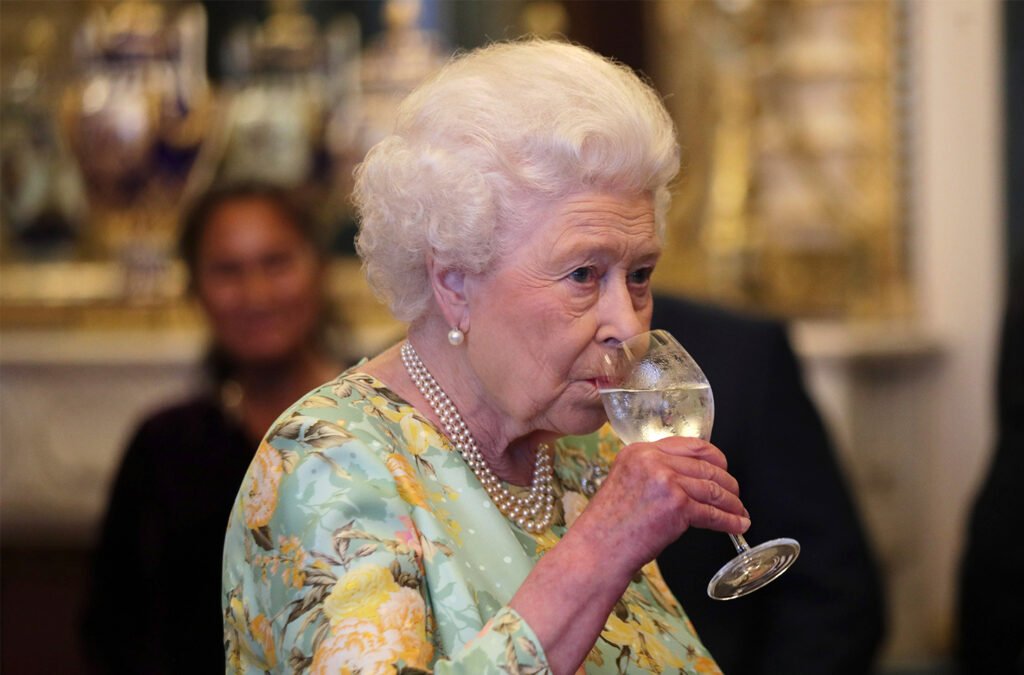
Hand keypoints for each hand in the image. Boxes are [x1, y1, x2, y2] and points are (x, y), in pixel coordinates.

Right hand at [575, 436, 749, 573]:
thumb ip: (653, 472)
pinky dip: (729, 520)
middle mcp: (652, 460)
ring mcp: (665, 481)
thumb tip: (689, 476)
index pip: (689, 445)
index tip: (723, 468)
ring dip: (731, 503)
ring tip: (739, 512)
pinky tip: (736, 524)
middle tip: (735, 494)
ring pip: (713, 488)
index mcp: (638, 450)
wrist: (597, 548)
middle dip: (727, 483)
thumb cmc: (608, 525)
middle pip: (705, 465)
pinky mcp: (677, 506)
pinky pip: (712, 512)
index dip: (714, 457)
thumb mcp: (626, 482)